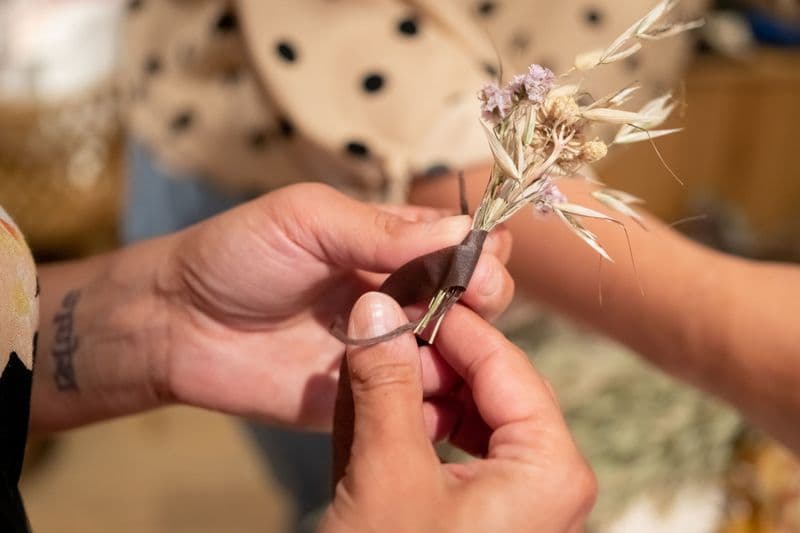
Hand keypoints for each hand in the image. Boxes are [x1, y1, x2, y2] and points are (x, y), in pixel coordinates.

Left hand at [156, 183, 512, 429]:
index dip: (481, 251)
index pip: (458, 247)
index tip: (485, 259)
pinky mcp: (370, 398)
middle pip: (470, 301)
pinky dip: (438, 401)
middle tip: (473, 298)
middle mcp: (397, 297)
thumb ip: (382, 229)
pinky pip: (418, 404)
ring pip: (453, 354)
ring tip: (444, 344)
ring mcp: (387, 350)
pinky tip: (437, 391)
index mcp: (389, 246)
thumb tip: (463, 231)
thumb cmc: (239, 255)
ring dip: (465, 350)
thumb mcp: (309, 219)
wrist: (180, 324)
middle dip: (483, 298)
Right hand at [321, 292, 595, 531]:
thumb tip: (376, 308)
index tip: (403, 298)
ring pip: (476, 415)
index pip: (505, 363)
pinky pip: (465, 449)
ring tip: (375, 380)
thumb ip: (384, 382)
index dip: (450, 324)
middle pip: (492, 386)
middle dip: (432, 361)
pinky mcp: (495, 515)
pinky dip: (424, 429)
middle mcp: (552, 480)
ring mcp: (527, 499)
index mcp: (552, 467)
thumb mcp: (385, 472)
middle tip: (381, 341)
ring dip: (423, 393)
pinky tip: (386, 421)